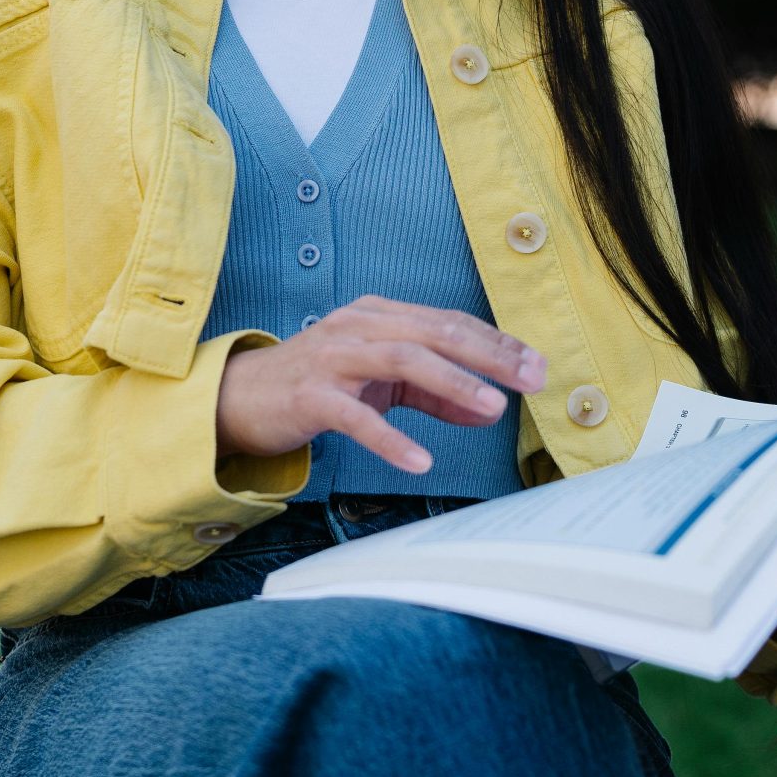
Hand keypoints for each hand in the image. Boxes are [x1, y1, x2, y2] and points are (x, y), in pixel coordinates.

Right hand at [215, 295, 546, 473]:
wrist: (239, 397)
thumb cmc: (318, 384)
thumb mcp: (381, 383)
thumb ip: (434, 393)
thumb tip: (489, 409)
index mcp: (380, 315)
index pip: (450, 322)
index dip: (496, 343)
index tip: (537, 365)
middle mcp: (360, 326)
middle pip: (435, 332)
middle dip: (489, 355)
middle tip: (531, 378)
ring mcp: (333, 358)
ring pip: (403, 359)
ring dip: (453, 382)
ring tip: (493, 407)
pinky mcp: (310, 396)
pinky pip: (356, 416)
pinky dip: (391, 439)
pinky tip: (421, 460)